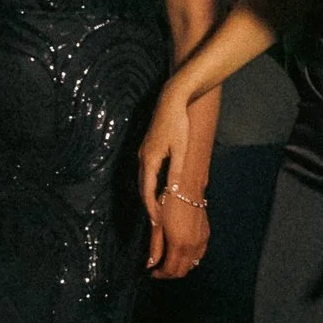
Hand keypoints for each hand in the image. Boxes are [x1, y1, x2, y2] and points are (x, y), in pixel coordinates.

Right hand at [135, 95, 192, 248]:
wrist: (172, 100)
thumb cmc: (178, 123)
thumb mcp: (180, 149)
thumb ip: (175, 171)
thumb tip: (172, 192)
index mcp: (149, 159)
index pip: (147, 190)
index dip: (151, 208)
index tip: (156, 222)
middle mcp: (142, 157)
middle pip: (142, 187)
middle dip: (148, 205)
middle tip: (155, 223)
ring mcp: (143, 152)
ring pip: (142, 180)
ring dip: (147, 195)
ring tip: (156, 210)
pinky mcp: (147, 148)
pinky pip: (145, 172)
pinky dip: (149, 185)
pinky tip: (156, 189)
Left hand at [147, 189, 209, 278]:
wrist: (187, 187)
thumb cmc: (169, 203)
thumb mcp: (158, 226)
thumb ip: (155, 247)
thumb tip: (150, 265)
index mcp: (179, 244)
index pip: (170, 269)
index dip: (160, 274)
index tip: (153, 273)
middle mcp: (193, 245)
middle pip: (182, 270)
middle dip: (170, 274)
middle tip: (159, 270)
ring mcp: (202, 240)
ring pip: (192, 264)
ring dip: (180, 267)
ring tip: (168, 262)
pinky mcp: (206, 235)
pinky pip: (199, 255)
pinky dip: (190, 259)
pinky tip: (180, 254)